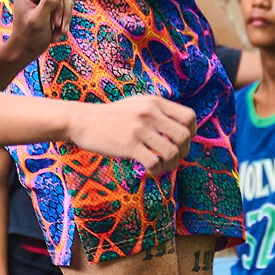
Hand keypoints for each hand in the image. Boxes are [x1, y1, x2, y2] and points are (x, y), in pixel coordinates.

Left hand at [3, 0, 69, 71]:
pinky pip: (65, 5)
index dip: (59, 6)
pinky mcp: (49, 0)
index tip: (57, 23)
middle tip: (60, 29)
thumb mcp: (39, 19)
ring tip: (58, 31)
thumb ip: (50, 1)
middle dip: (62, 13)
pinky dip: (64, 18)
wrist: (27, 48)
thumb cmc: (29, 36)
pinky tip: (57, 29)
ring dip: (64, 18)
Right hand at [64, 93, 195, 176]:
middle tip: (173, 158)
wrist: (82, 120)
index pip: (189, 116)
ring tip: (162, 167)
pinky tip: (149, 171)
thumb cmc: (112, 116)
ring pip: (172, 152)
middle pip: (185, 136)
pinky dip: (156, 171)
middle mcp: (150, 113)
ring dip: (171, 165)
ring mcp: (140, 129)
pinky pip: (154, 163)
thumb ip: (158, 112)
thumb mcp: (138, 104)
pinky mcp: (129, 145)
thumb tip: (181, 129)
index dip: (191, 133)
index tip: (181, 142)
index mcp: (155, 102)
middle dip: (183, 152)